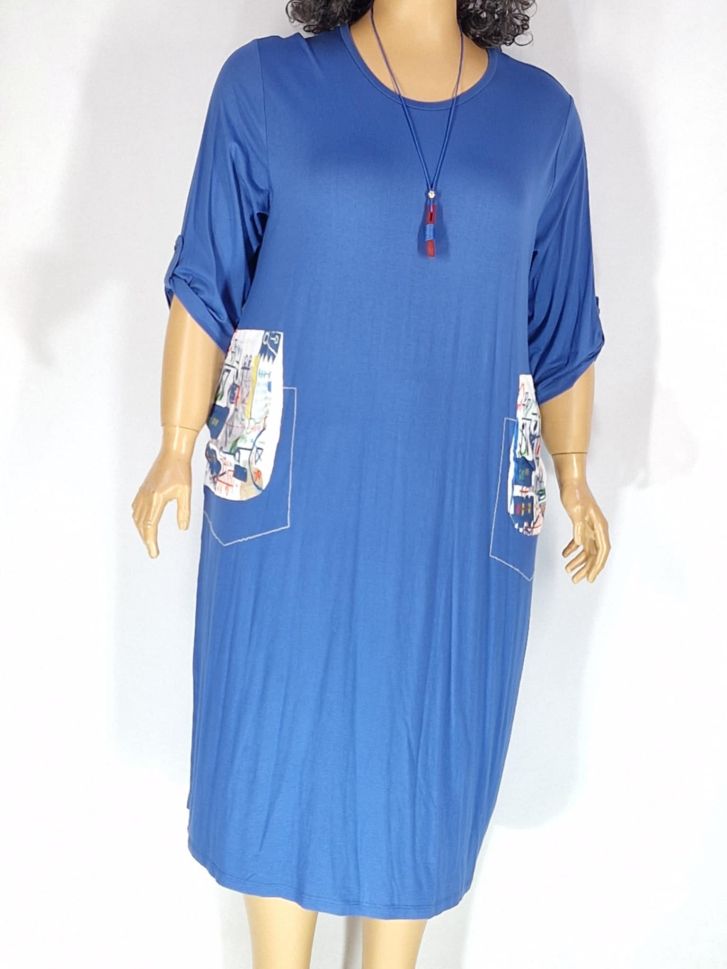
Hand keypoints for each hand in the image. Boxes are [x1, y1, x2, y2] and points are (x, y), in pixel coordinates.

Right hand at [131, 427, 195, 557]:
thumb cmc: (180, 470)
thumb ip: (183, 512)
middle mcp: (146, 497)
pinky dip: (138, 519)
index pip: (150, 527)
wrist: (172, 453)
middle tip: (152, 550)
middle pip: (141, 525)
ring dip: (141, 530)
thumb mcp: (185, 493)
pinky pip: (136, 508)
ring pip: (136, 517)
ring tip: (148, 540)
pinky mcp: (143, 489)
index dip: (151, 542)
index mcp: (156, 500)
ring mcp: (143, 493)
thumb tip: (182, 528)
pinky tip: (142, 522)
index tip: (154, 553)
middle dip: (146, 539)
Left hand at [558, 478, 609, 583]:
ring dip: (578, 561)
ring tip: (568, 571)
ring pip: (587, 549)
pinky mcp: (582, 523)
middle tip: (576, 580)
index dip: (597, 566)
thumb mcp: (576, 510)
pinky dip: (572, 549)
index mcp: (600, 526)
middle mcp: (597, 528)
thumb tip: (581, 544)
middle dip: (586, 568)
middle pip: (594, 553)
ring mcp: (590, 526)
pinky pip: (580, 541)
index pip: (602, 551)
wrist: (571, 481)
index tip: (589, 578)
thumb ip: (579, 527)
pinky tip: (564, 555)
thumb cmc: (575, 493)